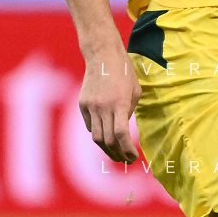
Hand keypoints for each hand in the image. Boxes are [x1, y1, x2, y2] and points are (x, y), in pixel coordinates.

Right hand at [79, 48, 141, 162]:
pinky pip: (89, 126)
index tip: (133, 158)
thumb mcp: (135, 92)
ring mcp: (90, 106)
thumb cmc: (124, 72)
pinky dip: (98, 133)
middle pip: (107, 141)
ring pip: (96, 137)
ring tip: (116, 155)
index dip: (127, 150)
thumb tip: (122, 132)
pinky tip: (105, 137)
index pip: (121, 135)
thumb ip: (129, 113)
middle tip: (126, 160)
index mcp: (120, 103)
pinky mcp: (82, 105)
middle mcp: (103, 107)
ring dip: (106, 149)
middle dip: (118, 155)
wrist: (102, 55)